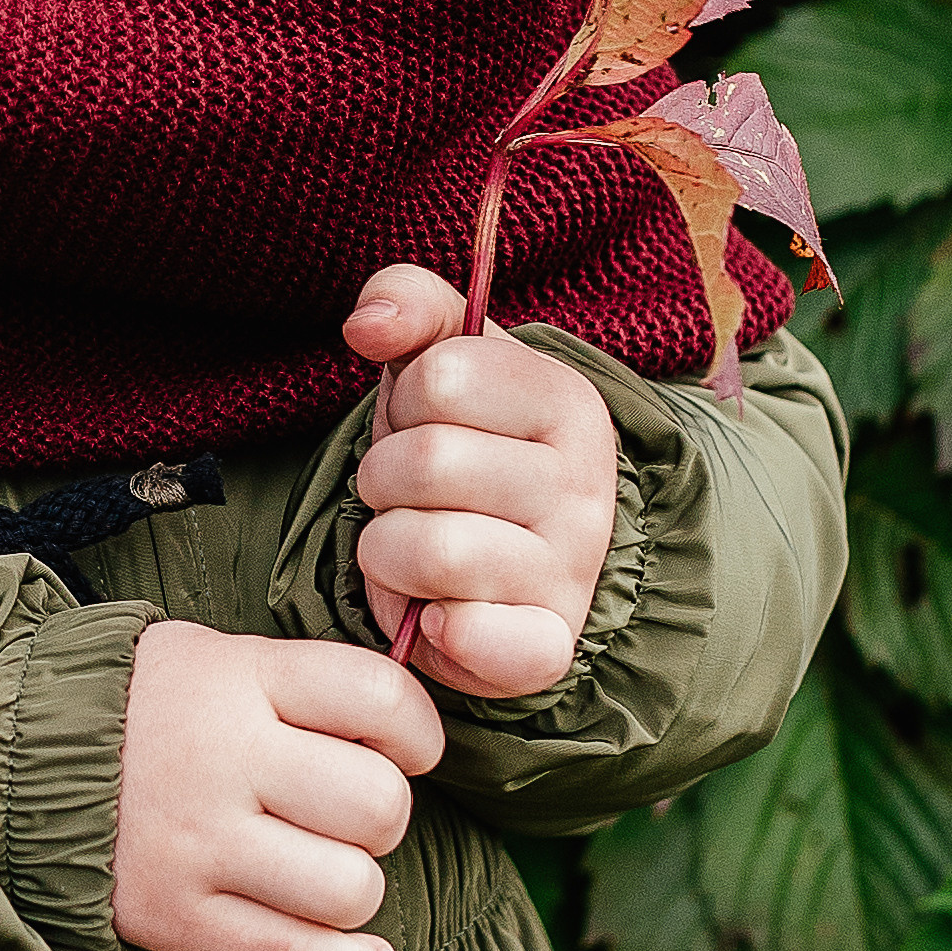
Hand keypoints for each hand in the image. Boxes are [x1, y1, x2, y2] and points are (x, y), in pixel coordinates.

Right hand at [111, 620, 444, 950]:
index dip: (418, 730)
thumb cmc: (148, 709)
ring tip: (323, 866)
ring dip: (356, 885)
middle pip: (376, 803)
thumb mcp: (218, 657)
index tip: (406, 746)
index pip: (379, 697)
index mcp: (240, 679)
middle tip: (347, 809)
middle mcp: (224, 761)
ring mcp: (200, 847)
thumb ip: (306, 685)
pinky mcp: (178, 919)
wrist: (20, 763)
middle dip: (383, 813)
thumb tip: (407, 732)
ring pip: (349, 889)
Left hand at [341, 263, 617, 700]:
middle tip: (410, 496)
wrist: (518, 557)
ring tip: (413, 551)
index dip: (406, 403)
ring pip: (427, 550)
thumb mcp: (444, 357)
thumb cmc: (468, 444)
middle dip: (383, 479)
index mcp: (565, 401)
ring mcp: (570, 571)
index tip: (427, 425)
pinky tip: (438, 615)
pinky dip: (438, 632)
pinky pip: (477, 640)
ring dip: (386, 553)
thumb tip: (368, 325)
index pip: (441, 377)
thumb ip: (409, 304)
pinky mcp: (545, 647)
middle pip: (423, 465)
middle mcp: (583, 486)